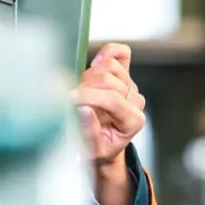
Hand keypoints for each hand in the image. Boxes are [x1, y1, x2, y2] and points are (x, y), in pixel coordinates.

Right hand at [74, 43, 145, 165]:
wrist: (102, 146)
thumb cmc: (98, 148)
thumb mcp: (92, 150)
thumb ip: (88, 133)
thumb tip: (83, 110)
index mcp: (133, 121)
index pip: (113, 100)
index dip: (88, 97)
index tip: (69, 100)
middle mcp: (135, 100)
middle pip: (109, 80)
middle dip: (85, 88)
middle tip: (69, 99)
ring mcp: (130, 85)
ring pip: (111, 66)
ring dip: (90, 75)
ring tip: (80, 91)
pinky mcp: (124, 74)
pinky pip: (121, 53)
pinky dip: (107, 53)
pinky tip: (94, 63)